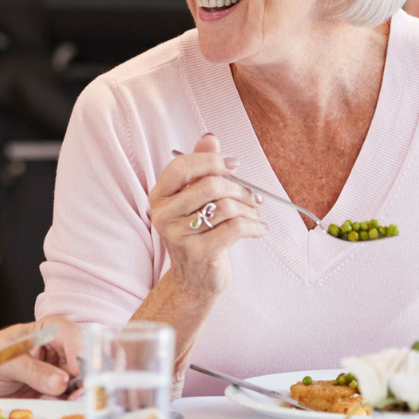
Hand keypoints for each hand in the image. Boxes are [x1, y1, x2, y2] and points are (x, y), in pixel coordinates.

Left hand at [0, 315, 84, 399]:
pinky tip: (60, 408)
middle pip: (78, 358)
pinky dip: (66, 405)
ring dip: (77, 392)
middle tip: (80, 391)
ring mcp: (52, 374)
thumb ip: (33, 370)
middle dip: (83, 374)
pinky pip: (64, 399)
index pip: (66, 331)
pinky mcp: (49, 395)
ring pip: (75, 381)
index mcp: (42, 332)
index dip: (75, 346)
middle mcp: (52, 352)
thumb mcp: (5, 361)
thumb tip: (61, 382)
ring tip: (73, 402)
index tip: (75, 368)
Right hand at [151, 134, 264, 301]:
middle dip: (239, 188)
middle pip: (209, 185)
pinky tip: (259, 230)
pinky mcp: (199, 252)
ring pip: (225, 207)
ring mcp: (179, 235)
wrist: (193, 280)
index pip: (180, 167)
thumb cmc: (198, 234)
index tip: (234, 165)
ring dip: (249, 209)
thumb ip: (200, 167)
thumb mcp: (195, 199)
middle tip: (253, 197)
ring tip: (255, 215)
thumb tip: (209, 138)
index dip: (210, 161)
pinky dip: (254, 226)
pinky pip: (235, 228)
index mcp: (159, 196)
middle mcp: (163, 214)